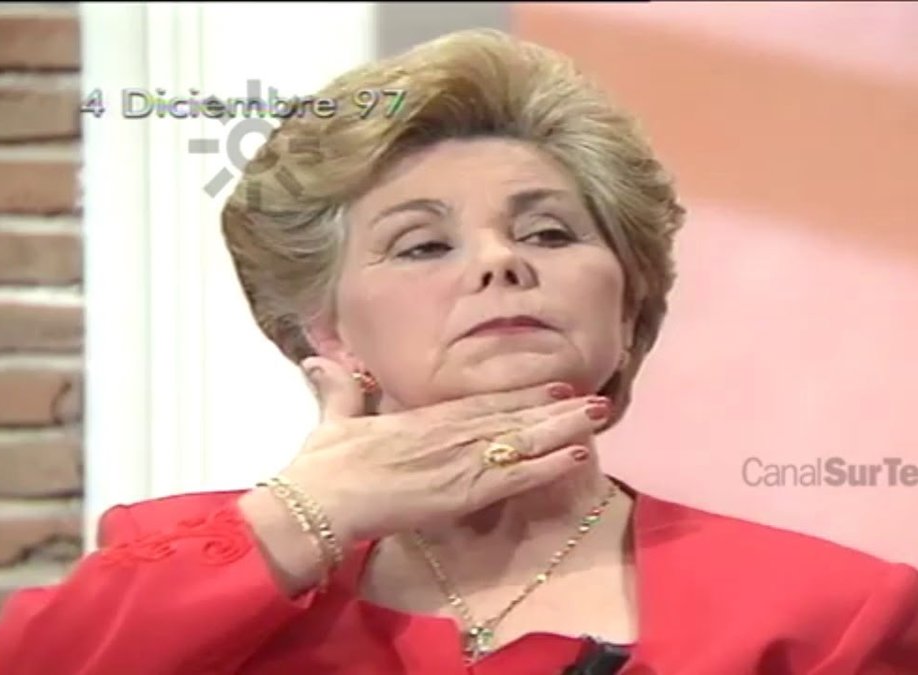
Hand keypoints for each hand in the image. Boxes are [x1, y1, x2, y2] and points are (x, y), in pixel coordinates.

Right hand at [239, 356, 611, 592]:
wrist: (319, 501)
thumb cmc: (324, 465)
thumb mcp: (334, 421)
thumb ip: (339, 391)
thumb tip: (318, 361)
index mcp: (424, 419)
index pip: (483, 403)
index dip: (522, 395)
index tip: (553, 385)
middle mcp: (450, 434)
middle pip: (513, 417)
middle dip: (556, 408)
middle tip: (595, 398)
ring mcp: (461, 461)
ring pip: (523, 440)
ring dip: (564, 428)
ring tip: (600, 414)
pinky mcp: (464, 493)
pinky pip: (516, 477)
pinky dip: (550, 465)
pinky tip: (579, 456)